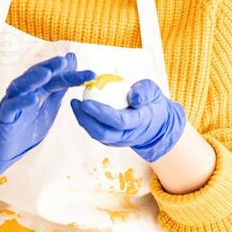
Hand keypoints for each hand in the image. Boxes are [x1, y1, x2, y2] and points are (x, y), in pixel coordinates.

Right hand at [0, 52, 94, 187]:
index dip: (72, 75)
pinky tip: (33, 98)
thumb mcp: (50, 104)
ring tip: (46, 73)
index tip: (90, 74)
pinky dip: (22, 101)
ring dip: (33, 78)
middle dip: (50, 67)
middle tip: (63, 62)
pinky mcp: (4, 115)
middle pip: (37, 75)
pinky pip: (12, 106)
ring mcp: (13, 101)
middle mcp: (25, 91)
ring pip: (21, 85)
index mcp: (38, 89)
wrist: (6, 147)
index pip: (56, 78)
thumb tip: (73, 62)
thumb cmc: (28, 124)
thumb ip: (60, 86)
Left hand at [69, 79, 186, 162]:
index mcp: (139, 122)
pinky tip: (80, 109)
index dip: (101, 113)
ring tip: (75, 103)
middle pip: (103, 133)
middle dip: (86, 119)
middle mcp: (128, 135)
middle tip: (76, 102)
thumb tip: (133, 96)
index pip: (119, 121)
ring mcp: (119, 140)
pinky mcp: (112, 140)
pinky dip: (86, 122)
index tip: (87, 102)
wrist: (156, 124)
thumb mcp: (153, 91)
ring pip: (97, 135)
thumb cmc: (152, 103)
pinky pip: (96, 133)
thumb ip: (144, 92)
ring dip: (83, 121)